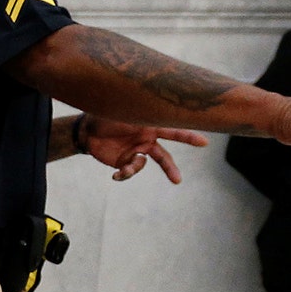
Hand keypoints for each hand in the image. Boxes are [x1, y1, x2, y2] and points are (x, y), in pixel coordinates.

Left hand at [85, 118, 208, 182]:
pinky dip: (124, 175)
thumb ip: (136, 115)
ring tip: (124, 170)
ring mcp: (136, 152)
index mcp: (150, 126)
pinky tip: (115, 175)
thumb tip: (146, 125)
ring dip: (136, 168)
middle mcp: (146, 140)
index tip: (204, 143)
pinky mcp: (124, 162)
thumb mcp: (122, 111)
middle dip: (170, 168)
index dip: (189, 137)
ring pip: (145, 165)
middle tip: (177, 180)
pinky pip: (129, 172)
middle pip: (164, 156)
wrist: (86, 128)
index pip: (173, 131)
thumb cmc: (106, 114)